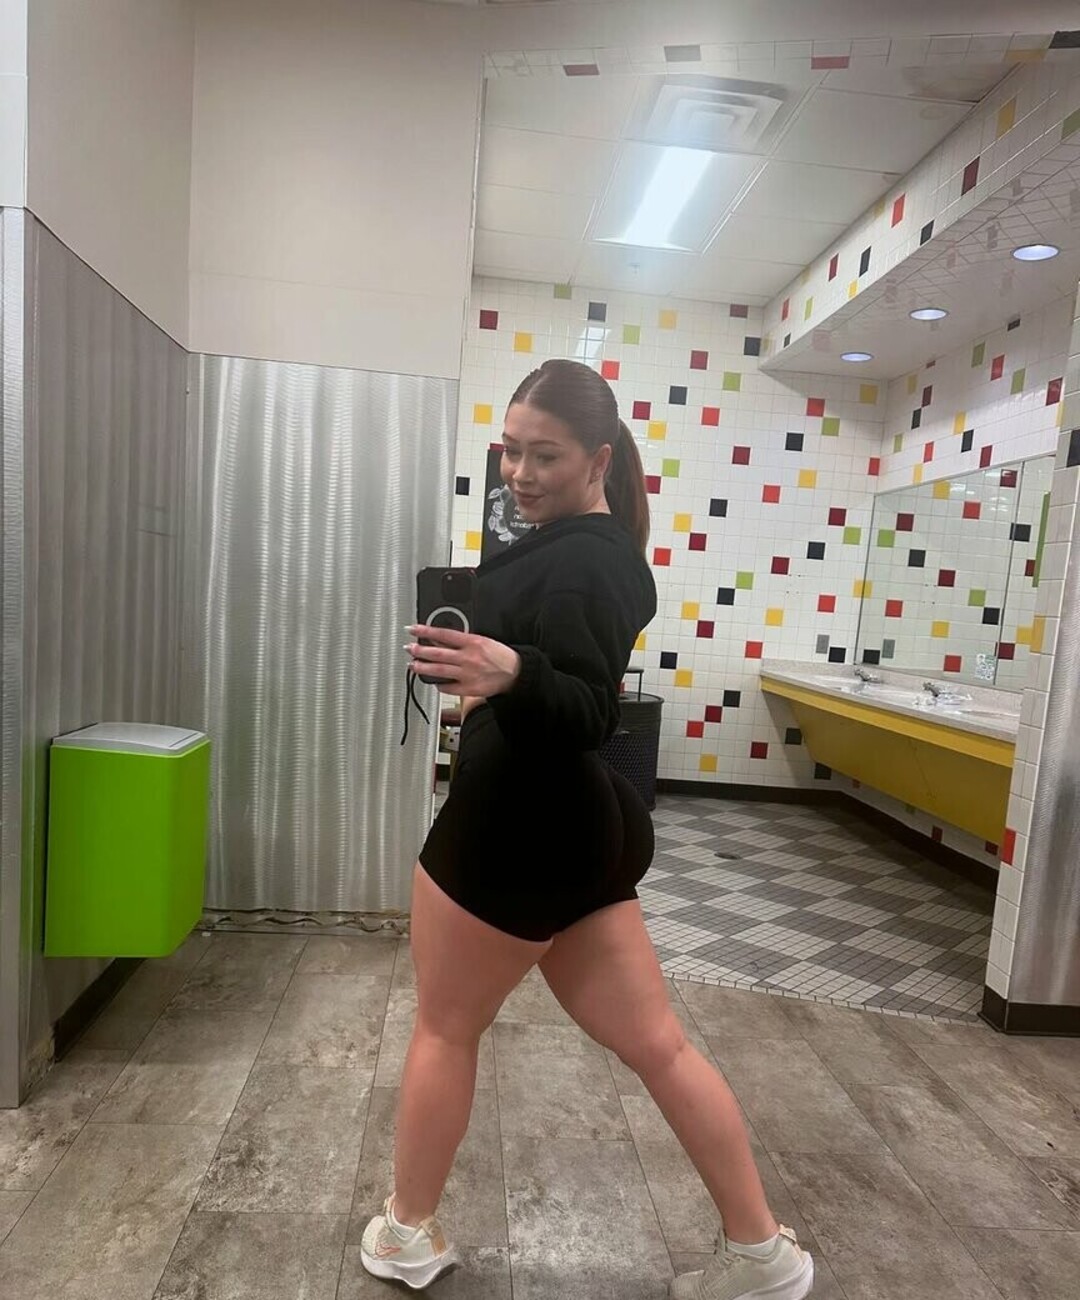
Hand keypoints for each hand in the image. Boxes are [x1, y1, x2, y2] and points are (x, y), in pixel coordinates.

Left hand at [407, 625, 521, 697]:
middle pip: (437, 653)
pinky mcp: (469, 688)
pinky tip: (433, 681)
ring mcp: (467, 674)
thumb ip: (461, 640)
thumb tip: (440, 639)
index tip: (413, 629)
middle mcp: (468, 658)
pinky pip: (448, 687)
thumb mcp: (482, 640)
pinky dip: (438, 684)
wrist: (515, 673)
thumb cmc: (500, 656)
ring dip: (422, 668)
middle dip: (420, 650)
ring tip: (413, 665)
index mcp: (472, 642)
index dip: (425, 631)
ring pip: (439, 670)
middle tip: (409, 648)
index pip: (443, 634)